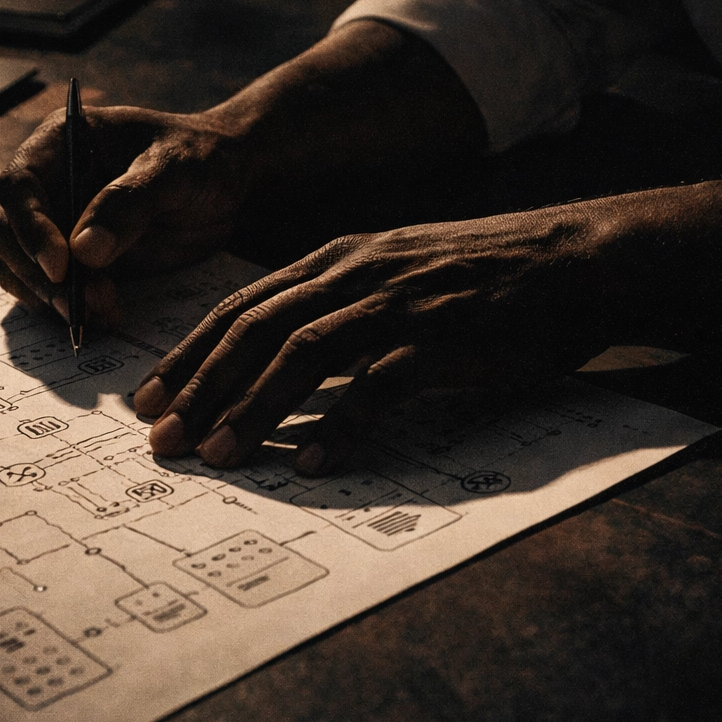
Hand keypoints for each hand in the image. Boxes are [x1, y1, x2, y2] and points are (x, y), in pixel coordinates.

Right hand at [0, 103, 253, 324]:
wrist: (225, 183)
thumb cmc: (200, 158)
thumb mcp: (174, 169)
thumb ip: (130, 202)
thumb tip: (83, 252)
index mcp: (60, 142)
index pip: (18, 185)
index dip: (30, 228)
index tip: (62, 268)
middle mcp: (47, 183)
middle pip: (7, 233)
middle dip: (38, 274)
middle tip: (79, 304)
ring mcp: (55, 224)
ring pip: (18, 267)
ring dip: (50, 298)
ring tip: (102, 312)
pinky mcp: (72, 261)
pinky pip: (47, 291)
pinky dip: (67, 310)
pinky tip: (104, 317)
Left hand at [133, 210, 614, 474]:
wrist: (574, 260)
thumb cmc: (480, 275)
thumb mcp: (394, 270)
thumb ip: (336, 304)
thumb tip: (275, 357)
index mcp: (337, 259)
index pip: (241, 307)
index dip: (188, 354)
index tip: (147, 399)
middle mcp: (357, 275)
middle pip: (256, 331)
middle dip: (199, 387)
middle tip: (160, 439)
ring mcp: (400, 305)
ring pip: (303, 355)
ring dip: (252, 407)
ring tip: (215, 455)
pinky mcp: (445, 339)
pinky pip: (380, 386)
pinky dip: (340, 425)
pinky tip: (310, 462)